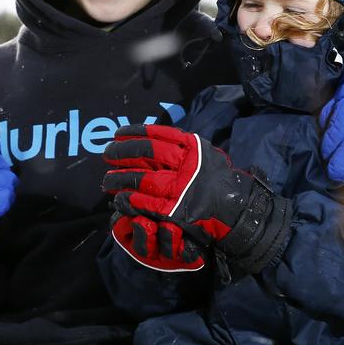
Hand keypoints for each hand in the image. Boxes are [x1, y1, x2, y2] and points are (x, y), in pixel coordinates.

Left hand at [103, 125, 290, 274]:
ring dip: (120, 178)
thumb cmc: (218, 181)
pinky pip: (145, 202)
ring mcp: (180, 188)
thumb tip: (154, 137)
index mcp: (192, 148)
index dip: (134, 133)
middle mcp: (186, 165)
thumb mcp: (205, 154)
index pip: (157, 135)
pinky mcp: (175, 210)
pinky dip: (129, 199)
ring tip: (107, 179)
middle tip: (107, 154)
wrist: (237, 211)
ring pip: (141, 179)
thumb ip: (183, 146)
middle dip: (121, 153)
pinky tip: (119, 198)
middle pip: (145, 154)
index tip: (118, 134)